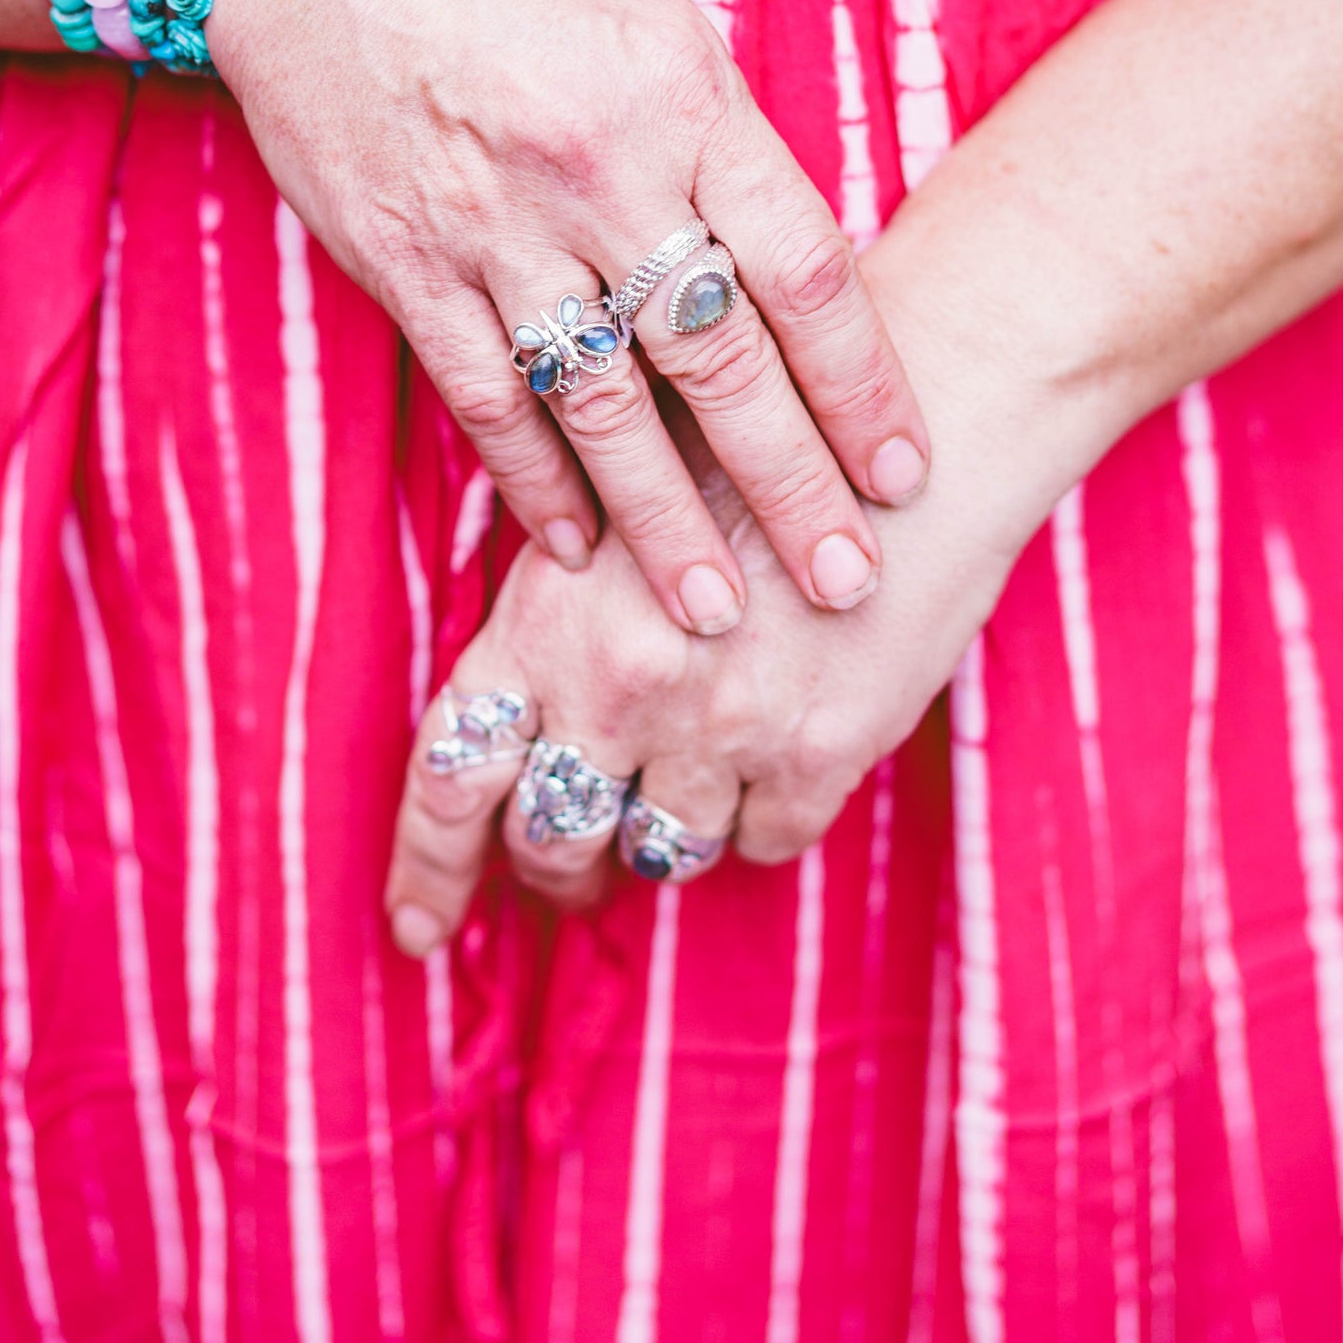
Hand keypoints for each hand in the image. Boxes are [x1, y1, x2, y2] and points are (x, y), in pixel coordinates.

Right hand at [197, 0, 927, 633]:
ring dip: (664, 524)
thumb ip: (717, 133)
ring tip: (714, 616)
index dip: (864, 387)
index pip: (807, 273)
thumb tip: (779, 257)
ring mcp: (498, 227)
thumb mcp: (648, 5)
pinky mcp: (405, 264)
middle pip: (723, 364)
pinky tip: (573, 550)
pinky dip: (532, 482)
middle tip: (845, 584)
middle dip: (792, 489)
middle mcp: (604, 172)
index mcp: (687, 98)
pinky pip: (486, 399)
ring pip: (603, 409)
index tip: (905, 472)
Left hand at [381, 203, 1063, 948]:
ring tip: (681, 794)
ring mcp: (721, 726)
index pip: (452, 772)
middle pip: (549, 836)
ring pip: (658, 851)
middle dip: (554, 862)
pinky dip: (759, 815)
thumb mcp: (624, 492)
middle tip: (569, 866)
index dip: (427, 866)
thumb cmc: (767, 432)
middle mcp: (620, 682)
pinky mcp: (819, 752)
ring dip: (661, 833)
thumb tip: (520, 708)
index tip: (416, 926)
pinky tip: (775, 753)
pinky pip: (762, 844)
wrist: (927, 417)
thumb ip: (560, 601)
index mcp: (550, 615)